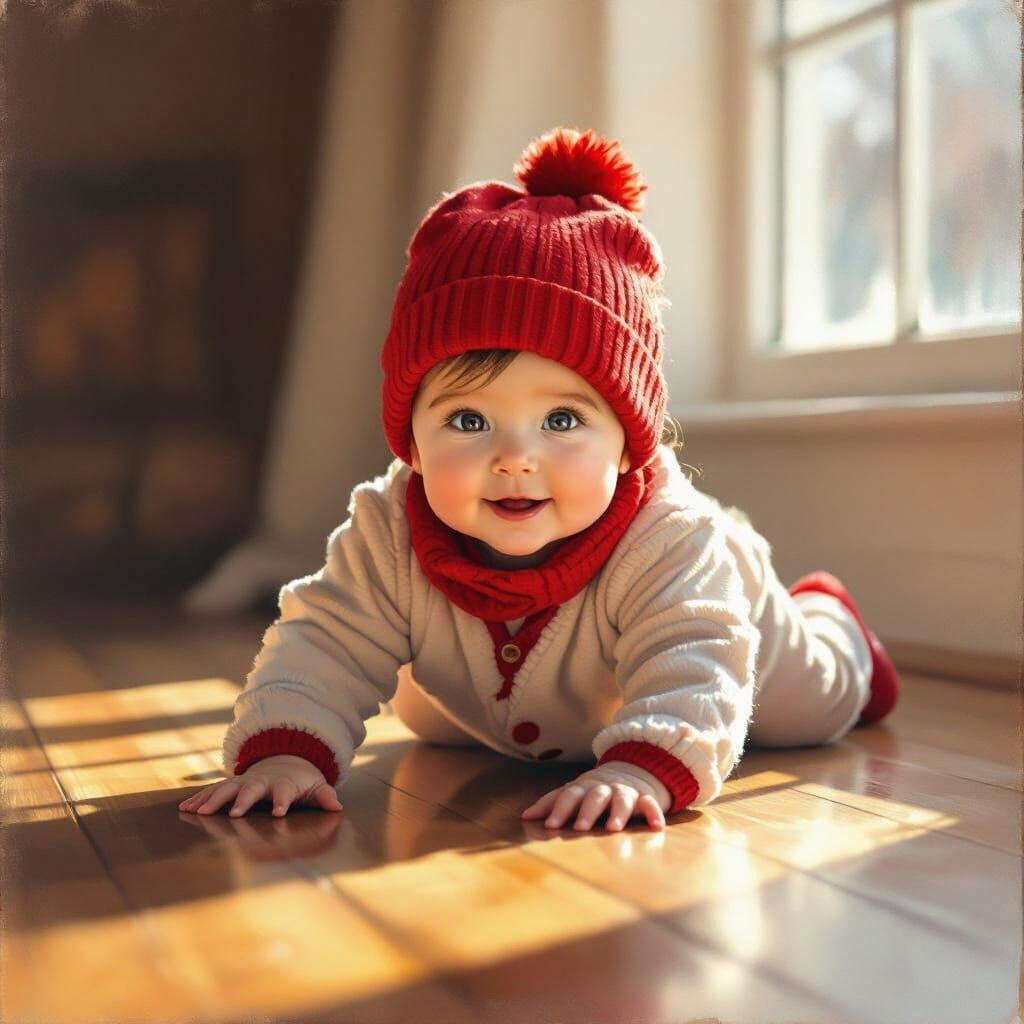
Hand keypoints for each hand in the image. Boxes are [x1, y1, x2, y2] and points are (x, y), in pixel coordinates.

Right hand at [177, 754, 342, 817]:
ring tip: (198, 812)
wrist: (284, 760)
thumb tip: (338, 806)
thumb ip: (325, 796)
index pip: (284, 791)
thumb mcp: (316, 786)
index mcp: (284, 782)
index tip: (279, 813)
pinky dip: (199, 799)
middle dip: (242, 800)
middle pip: (251, 788)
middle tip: (234, 813)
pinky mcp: (231, 785)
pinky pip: (213, 791)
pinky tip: (185, 809)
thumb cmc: (301, 781)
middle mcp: (261, 780)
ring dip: (213, 800)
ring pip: (227, 788)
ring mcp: (244, 781)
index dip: (282, 801)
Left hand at [520, 762, 670, 831]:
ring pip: (621, 799)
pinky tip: (655, 826)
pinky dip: (653, 813)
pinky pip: (650, 804)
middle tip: (580, 828)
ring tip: (613, 828)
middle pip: (594, 797)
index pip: (569, 796)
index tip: (550, 826)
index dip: (559, 810)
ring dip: (617, 813)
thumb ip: (551, 804)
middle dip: (587, 811)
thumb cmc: (593, 790)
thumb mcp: (573, 793)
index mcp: (583, 788)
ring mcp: (625, 792)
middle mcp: (603, 788)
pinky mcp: (644, 798)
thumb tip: (524, 817)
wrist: (629, 773)